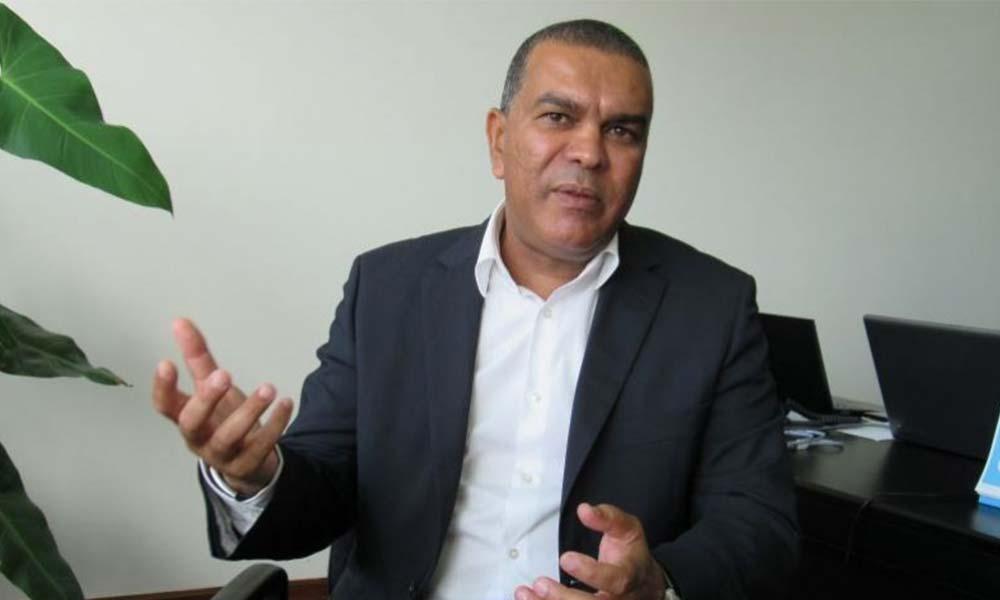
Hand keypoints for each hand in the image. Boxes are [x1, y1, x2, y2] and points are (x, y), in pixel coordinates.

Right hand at [152, 318, 293, 495]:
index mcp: (186, 417)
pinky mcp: (246, 465)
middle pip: (192, 423)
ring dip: (249, 411)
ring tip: (269, 388)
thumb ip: (197, 357)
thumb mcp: (211, 388)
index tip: (166, 362)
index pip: (164, 406)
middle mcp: (198, 438)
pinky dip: (275, 425)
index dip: (162, 387)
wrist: (247, 462)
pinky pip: (261, 447)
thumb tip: (180, 321)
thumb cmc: (222, 420)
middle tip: (224, 374)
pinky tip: (286, 403)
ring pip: (229, 437)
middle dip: (206, 399)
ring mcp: (221, 455)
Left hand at [515, 503, 666, 599]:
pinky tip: (528, 598)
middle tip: (540, 583)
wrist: (645, 584)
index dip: (591, 573)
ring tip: (525, 593)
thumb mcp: (627, 529)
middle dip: (564, 598)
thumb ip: (608, 517)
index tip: (566, 558)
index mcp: (630, 576)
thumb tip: (584, 510)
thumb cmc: (631, 554)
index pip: (615, 581)